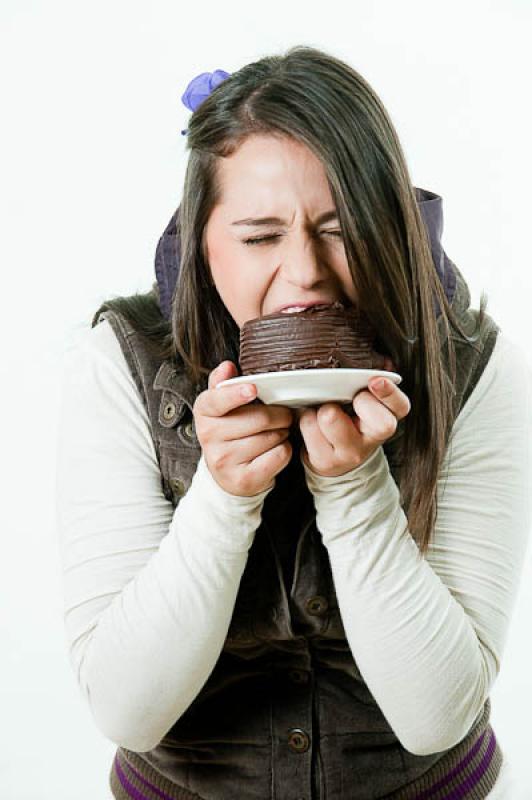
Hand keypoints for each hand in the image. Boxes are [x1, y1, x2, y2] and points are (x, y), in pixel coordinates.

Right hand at [193, 361, 293, 495]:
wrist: (227, 475)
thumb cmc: (230, 432)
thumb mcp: (222, 407)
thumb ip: (223, 384)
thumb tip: (227, 366)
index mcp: (204, 412)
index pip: (217, 400)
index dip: (236, 394)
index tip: (253, 389)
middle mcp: (208, 436)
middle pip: (258, 418)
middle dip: (279, 414)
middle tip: (283, 415)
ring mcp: (224, 460)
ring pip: (271, 437)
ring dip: (282, 432)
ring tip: (276, 433)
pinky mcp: (242, 479)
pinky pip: (279, 455)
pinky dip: (285, 450)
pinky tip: (275, 449)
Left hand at [297, 357, 410, 477]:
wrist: (335, 458)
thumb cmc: (350, 419)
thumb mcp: (364, 401)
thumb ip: (369, 382)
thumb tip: (381, 361)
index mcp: (387, 417)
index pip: (400, 406)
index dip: (389, 393)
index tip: (375, 381)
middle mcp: (373, 439)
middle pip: (376, 421)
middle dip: (358, 401)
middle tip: (350, 400)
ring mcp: (350, 452)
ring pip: (330, 417)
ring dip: (322, 407)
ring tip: (324, 410)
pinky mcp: (326, 461)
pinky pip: (309, 425)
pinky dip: (306, 416)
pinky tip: (313, 421)